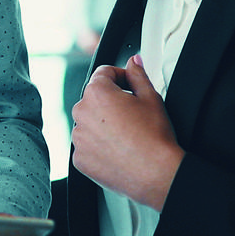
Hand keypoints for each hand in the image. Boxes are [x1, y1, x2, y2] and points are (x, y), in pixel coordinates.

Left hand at [70, 56, 182, 210]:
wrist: (155, 173)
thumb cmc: (154, 138)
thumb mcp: (151, 97)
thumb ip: (138, 74)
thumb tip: (133, 62)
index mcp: (97, 93)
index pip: (103, 73)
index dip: (121, 77)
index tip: (129, 85)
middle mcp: (82, 113)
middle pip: (94, 98)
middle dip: (111, 102)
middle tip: (132, 113)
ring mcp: (78, 138)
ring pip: (89, 123)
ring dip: (103, 124)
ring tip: (126, 135)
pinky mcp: (79, 159)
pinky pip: (87, 146)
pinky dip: (98, 146)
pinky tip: (118, 149)